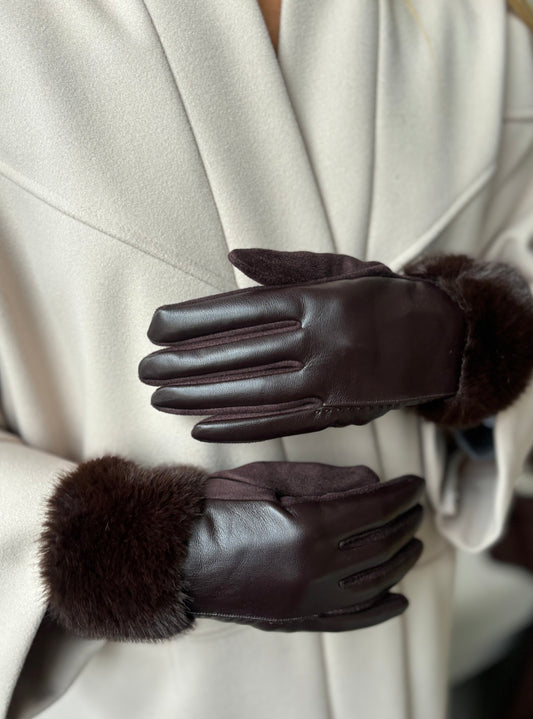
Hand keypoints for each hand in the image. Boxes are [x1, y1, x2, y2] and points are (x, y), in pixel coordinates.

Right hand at [39, 457, 423, 638]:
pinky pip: (350, 619)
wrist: (175, 554)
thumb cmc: (217, 507)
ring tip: (412, 540)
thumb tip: (373, 480)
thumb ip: (324, 479)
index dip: (402, 495)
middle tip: (416, 506)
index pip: (376, 509)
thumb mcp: (267, 478)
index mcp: (309, 527)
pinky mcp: (297, 619)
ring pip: (374, 581)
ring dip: (401, 559)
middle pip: (381, 544)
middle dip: (406, 522)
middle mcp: (316, 568)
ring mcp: (308, 599)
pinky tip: (399, 599)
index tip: (416, 483)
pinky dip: (380, 610)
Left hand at [139, 248, 464, 441]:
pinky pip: (280, 424)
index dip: (194, 320)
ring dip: (201, 398)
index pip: (240, 311)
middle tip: (145, 368)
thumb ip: (286, 265)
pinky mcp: (337, 414)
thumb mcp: (343, 269)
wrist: (442, 341)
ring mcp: (329, 381)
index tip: (155, 326)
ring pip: (252, 392)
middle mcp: (321, 341)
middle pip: (238, 354)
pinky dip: (238, 428)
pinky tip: (202, 428)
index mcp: (318, 299)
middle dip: (185, 362)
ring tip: (161, 398)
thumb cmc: (384, 299)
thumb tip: (232, 255)